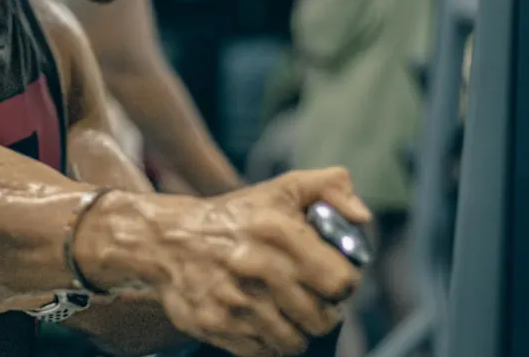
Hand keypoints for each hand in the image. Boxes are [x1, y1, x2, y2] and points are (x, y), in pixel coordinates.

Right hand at [148, 168, 369, 355]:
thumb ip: (330, 187)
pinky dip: (268, 341)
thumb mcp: (281, 189)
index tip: (331, 279)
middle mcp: (256, 267)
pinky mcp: (216, 325)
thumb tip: (362, 217)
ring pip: (294, 341)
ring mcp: (234, 300)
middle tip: (310, 298)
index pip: (341, 281)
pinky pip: (263, 352)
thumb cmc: (235, 217)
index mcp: (278, 231)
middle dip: (323, 312)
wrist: (166, 240)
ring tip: (285, 310)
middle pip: (322, 319)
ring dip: (296, 330)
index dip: (343, 283)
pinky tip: (260, 318)